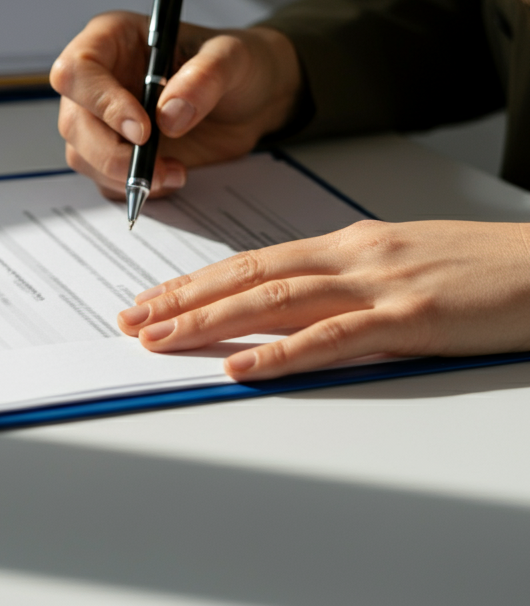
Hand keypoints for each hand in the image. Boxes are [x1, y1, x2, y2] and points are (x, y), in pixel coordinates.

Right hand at [49, 12, 302, 198]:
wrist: (251, 100)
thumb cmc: (237, 64)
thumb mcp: (233, 57)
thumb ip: (205, 78)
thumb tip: (169, 115)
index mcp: (113, 39)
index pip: (77, 70)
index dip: (101, 102)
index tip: (143, 130)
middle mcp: (99, 79)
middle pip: (73, 121)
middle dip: (110, 153)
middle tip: (157, 167)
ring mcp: (102, 118)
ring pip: (82, 155)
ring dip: (122, 174)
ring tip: (173, 172)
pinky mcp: (116, 151)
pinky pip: (104, 179)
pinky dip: (133, 187)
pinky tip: (171, 175)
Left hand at [116, 218, 529, 378]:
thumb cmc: (477, 268)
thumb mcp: (398, 264)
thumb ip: (343, 282)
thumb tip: (291, 305)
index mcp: (346, 244)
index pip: (252, 261)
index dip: (197, 281)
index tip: (153, 297)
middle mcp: (351, 256)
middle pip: (249, 275)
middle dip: (183, 299)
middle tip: (132, 318)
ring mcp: (380, 283)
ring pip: (276, 299)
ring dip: (211, 320)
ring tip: (161, 338)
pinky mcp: (413, 317)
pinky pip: (336, 337)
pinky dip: (283, 352)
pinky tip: (243, 365)